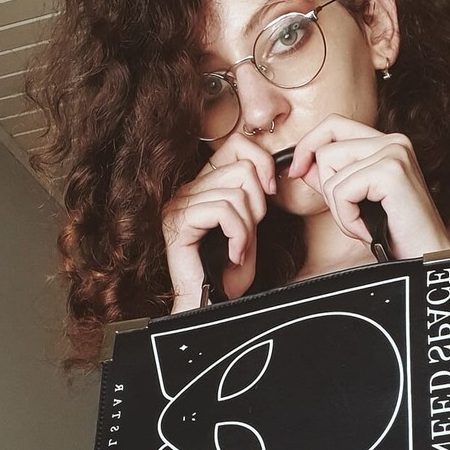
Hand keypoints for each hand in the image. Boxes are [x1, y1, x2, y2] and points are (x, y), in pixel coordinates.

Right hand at [161, 140, 277, 307]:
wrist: (211, 304)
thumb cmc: (229, 271)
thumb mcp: (250, 224)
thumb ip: (254, 193)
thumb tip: (269, 166)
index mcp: (204, 185)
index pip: (237, 145)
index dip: (262, 163)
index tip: (271, 193)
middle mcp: (187, 189)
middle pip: (242, 167)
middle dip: (259, 204)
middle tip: (250, 234)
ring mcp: (179, 204)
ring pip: (236, 193)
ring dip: (248, 227)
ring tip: (240, 249)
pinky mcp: (178, 222)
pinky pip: (223, 211)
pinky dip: (238, 235)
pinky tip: (234, 254)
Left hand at [287, 116, 449, 258]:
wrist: (426, 256)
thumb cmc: (394, 233)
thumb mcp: (356, 201)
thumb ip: (331, 179)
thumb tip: (301, 165)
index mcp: (387, 142)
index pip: (334, 124)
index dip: (309, 144)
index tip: (298, 170)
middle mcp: (393, 141)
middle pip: (326, 150)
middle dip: (327, 189)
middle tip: (352, 214)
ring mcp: (394, 153)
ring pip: (330, 173)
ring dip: (339, 210)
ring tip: (364, 224)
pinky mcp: (391, 172)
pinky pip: (341, 192)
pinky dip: (347, 218)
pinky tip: (368, 229)